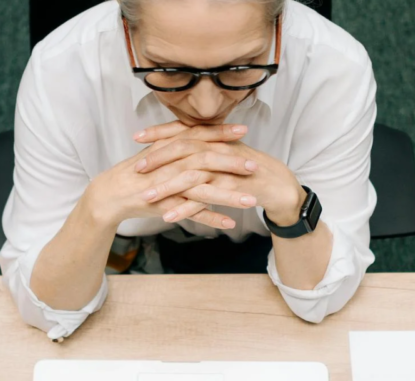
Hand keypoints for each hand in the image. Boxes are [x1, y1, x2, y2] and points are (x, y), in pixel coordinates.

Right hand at [80, 123, 257, 228]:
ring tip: (252, 201)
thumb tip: (195, 131)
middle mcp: (171, 164)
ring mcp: (168, 185)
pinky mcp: (165, 205)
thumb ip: (176, 140)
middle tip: (256, 166)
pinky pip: (191, 213)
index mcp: (170, 147)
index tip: (244, 130)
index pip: (200, 135)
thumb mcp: (157, 151)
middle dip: (233, 164)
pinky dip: (210, 218)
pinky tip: (229, 223)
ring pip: (204, 189)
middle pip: (207, 160)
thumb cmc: (136, 172)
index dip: (222, 132)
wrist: (111, 193)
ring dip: (229, 196)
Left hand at [135, 122, 306, 225]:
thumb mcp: (225, 152)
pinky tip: (168, 216)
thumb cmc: (249, 169)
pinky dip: (185, 208)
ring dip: (165, 187)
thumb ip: (205, 145)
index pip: (182, 130)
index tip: (137, 137)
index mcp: (214, 138)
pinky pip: (204, 199)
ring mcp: (225, 170)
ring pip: (190, 176)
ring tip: (146, 197)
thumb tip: (181, 141)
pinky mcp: (230, 190)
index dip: (159, 132)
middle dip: (157, 159)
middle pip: (182, 150)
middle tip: (136, 169)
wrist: (278, 185)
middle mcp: (218, 150)